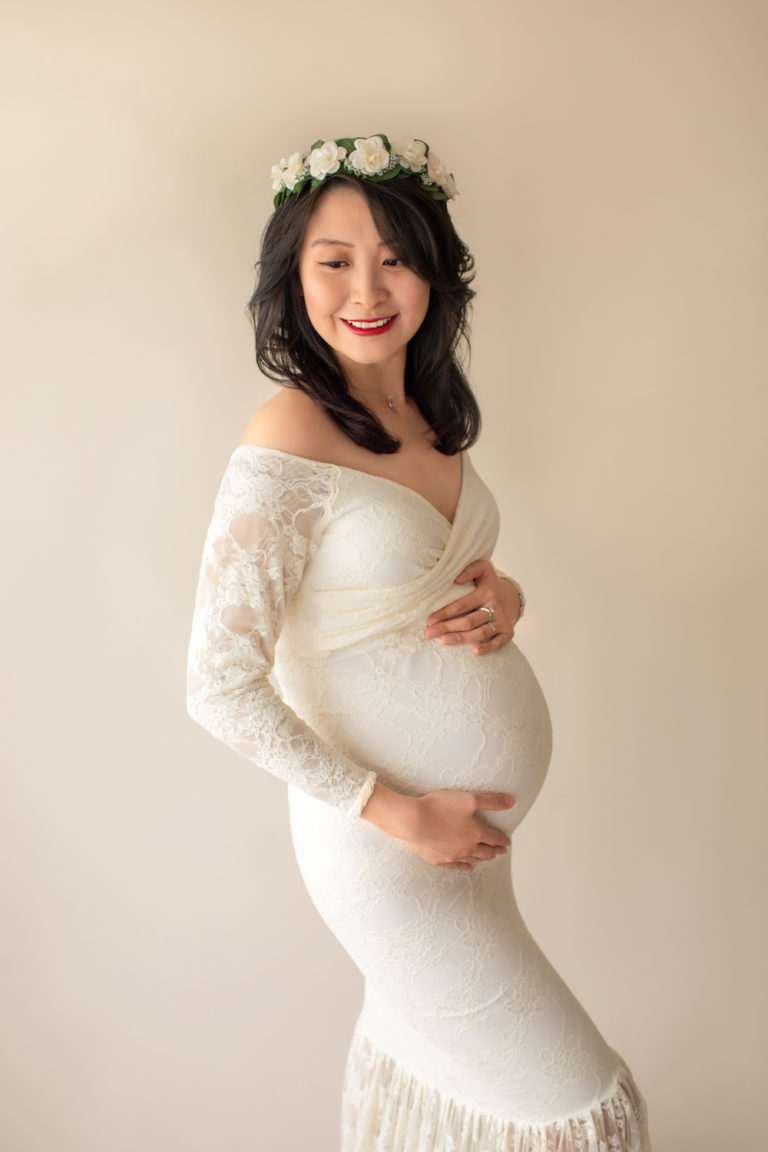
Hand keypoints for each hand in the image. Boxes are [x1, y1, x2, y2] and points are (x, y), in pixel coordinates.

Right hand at [361, 782, 513, 873]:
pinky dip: (464, 867)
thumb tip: (511, 802)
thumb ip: (491, 801)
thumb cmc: (439, 807)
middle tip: (501, 851)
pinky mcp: (439, 859)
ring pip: (472, 860)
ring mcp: (453, 855)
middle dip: (495, 850)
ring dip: (482, 859)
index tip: (507, 842)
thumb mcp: (469, 798)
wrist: (413, 821)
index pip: (495, 838)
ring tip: (487, 858)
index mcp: (476, 832)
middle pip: (486, 851)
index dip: (503, 840)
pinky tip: (468, 869)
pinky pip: (456, 866)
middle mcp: (467, 847)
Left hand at [425, 560, 522, 655]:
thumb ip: (470, 569)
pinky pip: (499, 643)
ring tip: (444, 641)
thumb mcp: (483, 569)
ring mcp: (502, 621)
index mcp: (486, 592)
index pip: (462, 605)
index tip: (430, 620)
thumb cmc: (489, 583)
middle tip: (430, 633)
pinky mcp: (508, 632)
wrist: (512, 596)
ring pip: (480, 633)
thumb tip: (456, 578)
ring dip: (461, 639)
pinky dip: (488, 648)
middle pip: (469, 621)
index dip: (445, 613)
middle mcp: (495, 607)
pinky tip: (475, 652)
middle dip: (448, 627)